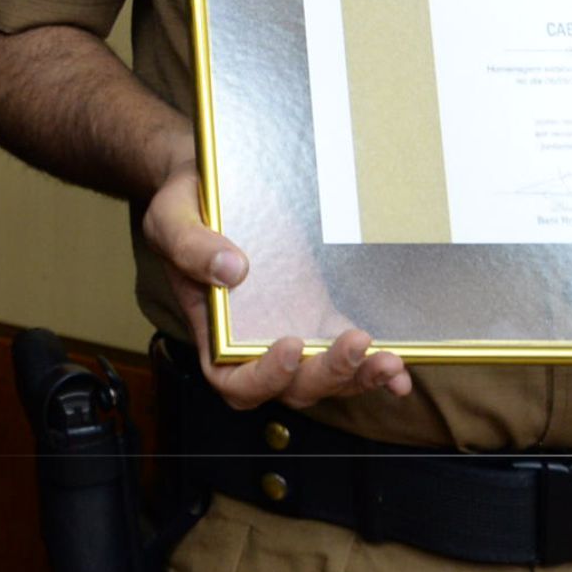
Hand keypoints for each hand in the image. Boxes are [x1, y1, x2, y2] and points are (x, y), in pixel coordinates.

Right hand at [146, 163, 410, 408]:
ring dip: (359, 376)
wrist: (208, 185)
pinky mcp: (316, 312)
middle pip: (291, 387)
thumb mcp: (171, 220)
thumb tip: (233, 270)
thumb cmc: (182, 207)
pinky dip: (372, 367)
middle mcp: (252, 342)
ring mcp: (289, 329)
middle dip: (326, 374)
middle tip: (356, 345)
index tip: (288, 344)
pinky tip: (400, 370)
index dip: (264, 377)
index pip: (234, 380)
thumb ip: (191, 247)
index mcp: (212, 331)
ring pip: (324, 377)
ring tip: (389, 362)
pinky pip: (344, 349)